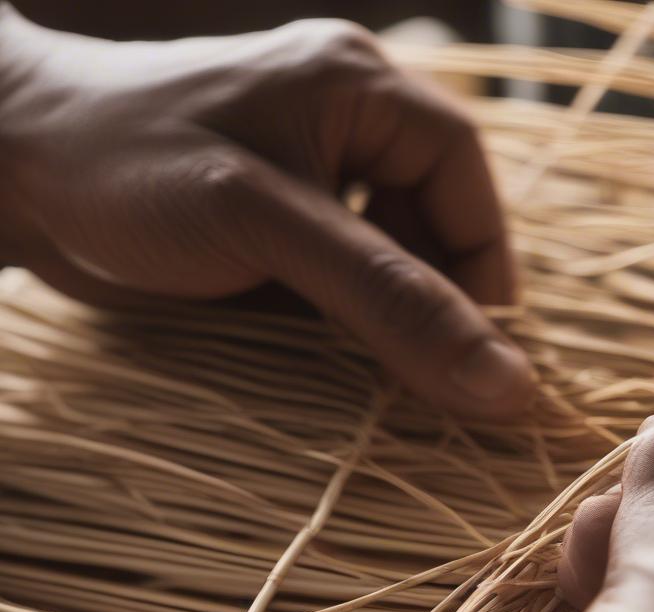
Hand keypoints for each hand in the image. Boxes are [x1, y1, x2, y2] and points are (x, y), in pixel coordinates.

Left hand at [0, 5, 532, 417]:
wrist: (6, 171)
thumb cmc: (128, 169)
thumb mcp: (267, 226)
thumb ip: (388, 301)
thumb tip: (505, 384)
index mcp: (360, 87)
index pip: (465, 177)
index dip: (487, 269)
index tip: (486, 356)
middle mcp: (346, 127)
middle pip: (437, 225)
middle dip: (442, 303)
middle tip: (438, 383)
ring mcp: (309, 182)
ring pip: (394, 263)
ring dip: (397, 324)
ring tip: (388, 382)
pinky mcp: (277, 230)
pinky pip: (345, 285)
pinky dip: (351, 331)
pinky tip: (336, 365)